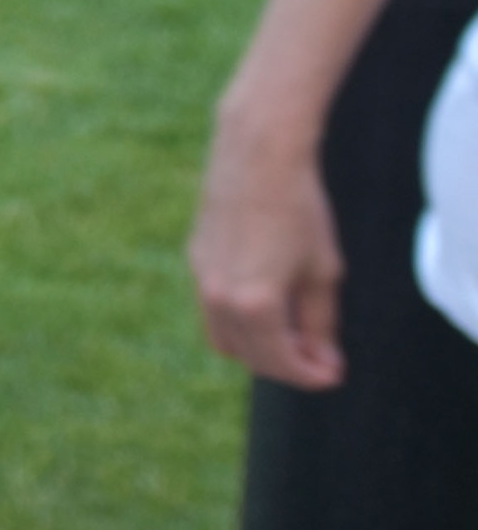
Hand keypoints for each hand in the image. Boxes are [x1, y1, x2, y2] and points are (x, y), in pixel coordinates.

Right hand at [192, 126, 348, 389]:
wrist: (258, 154)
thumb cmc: (299, 209)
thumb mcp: (322, 272)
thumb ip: (321, 324)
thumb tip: (324, 362)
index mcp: (254, 303)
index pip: (281, 362)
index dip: (311, 375)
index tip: (333, 374)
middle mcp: (219, 296)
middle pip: (250, 357)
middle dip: (285, 365)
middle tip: (318, 357)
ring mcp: (202, 277)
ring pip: (224, 338)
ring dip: (257, 347)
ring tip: (292, 334)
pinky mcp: (196, 258)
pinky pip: (213, 309)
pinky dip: (239, 322)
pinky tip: (269, 304)